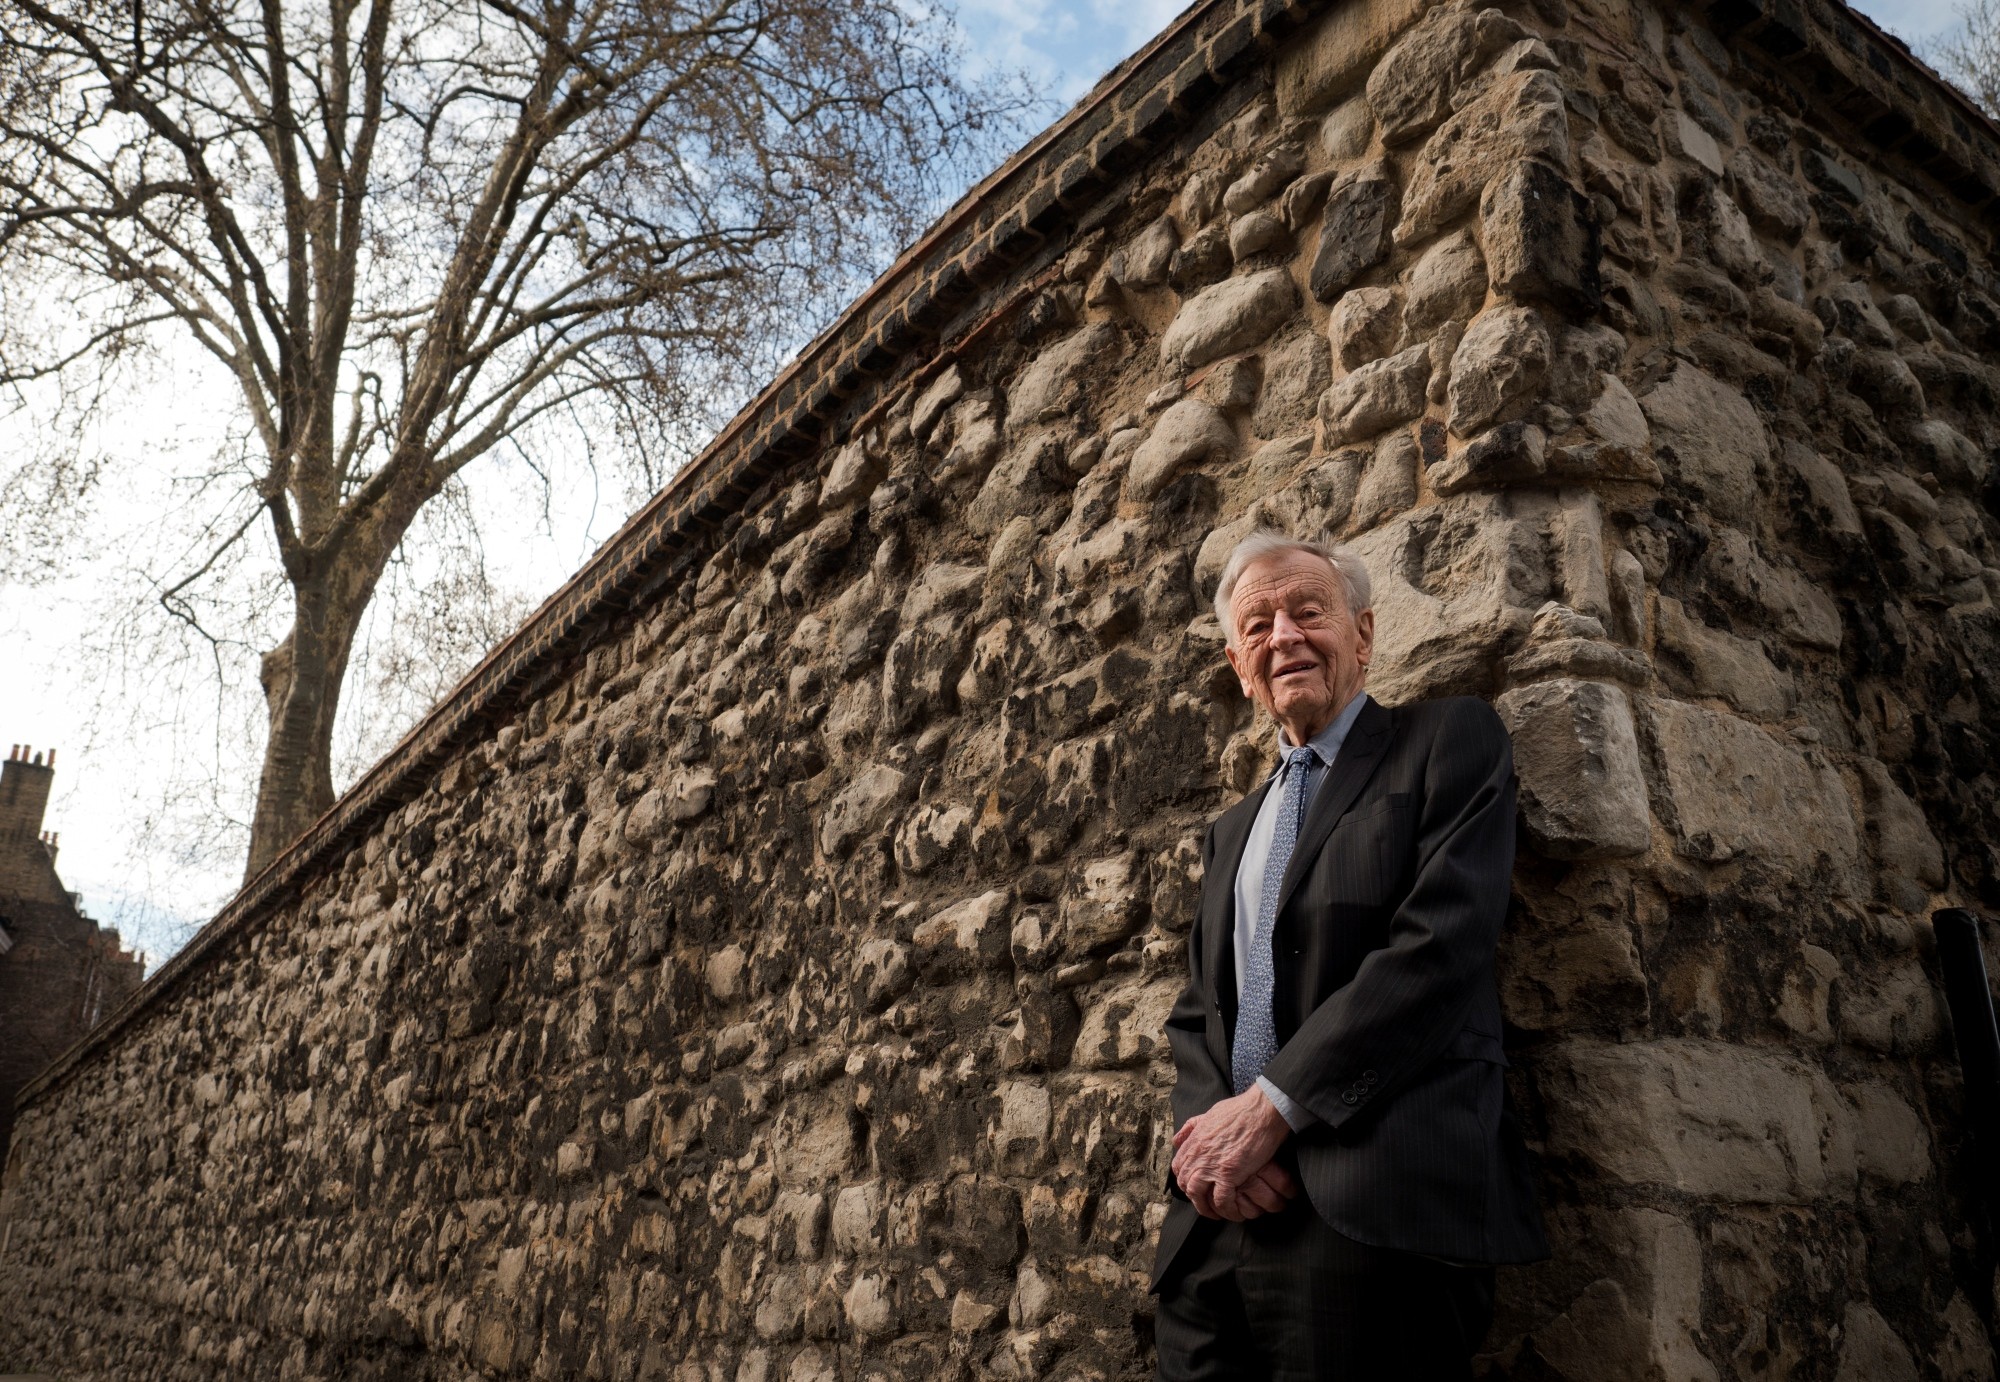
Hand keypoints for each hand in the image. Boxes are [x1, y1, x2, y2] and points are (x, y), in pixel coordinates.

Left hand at [1171, 1085, 1297, 1219]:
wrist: (1261, 1110)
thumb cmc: (1241, 1110)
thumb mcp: (1209, 1114)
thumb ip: (1192, 1126)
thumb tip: (1178, 1138)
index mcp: (1194, 1140)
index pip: (1178, 1166)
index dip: (1184, 1179)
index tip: (1193, 1186)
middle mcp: (1198, 1154)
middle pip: (1185, 1183)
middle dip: (1194, 1197)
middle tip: (1206, 1204)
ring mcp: (1212, 1165)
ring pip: (1198, 1195)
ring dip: (1207, 1208)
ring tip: (1217, 1214)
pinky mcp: (1229, 1174)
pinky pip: (1221, 1200)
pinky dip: (1226, 1209)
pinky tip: (1233, 1212)